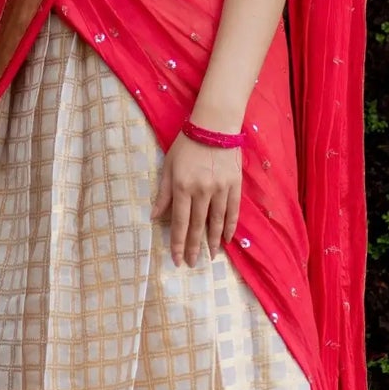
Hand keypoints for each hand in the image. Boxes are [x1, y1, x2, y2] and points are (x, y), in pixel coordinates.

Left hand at [150, 134, 241, 268]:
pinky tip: (227, 239)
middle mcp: (201, 191)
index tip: (177, 259)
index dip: (178, 243)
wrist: (214, 126)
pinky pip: (233, 211)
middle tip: (192, 263)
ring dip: (213, 241)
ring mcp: (220, 189)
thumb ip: (163, 193)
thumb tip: (153, 217)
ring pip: (216, 221)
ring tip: (211, 257)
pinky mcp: (234, 185)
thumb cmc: (187, 144)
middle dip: (194, 247)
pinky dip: (230, 226)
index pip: (179, 222)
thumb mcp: (168, 166)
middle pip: (197, 226)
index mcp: (182, 187)